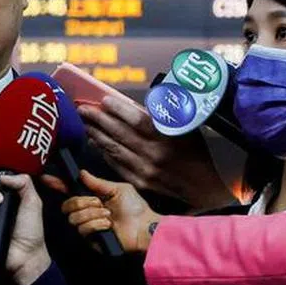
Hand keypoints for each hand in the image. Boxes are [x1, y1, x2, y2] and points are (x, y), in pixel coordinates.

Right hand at [59, 170, 160, 252]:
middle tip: (99, 203)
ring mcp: (87, 227)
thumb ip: (97, 183)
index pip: (69, 191)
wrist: (144, 228)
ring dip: (92, 214)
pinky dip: (96, 224)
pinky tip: (108, 225)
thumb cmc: (135, 208)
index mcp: (91, 199)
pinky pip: (83, 229)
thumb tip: (81, 173)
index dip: (57, 184)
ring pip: (74, 218)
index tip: (46, 178)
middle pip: (67, 205)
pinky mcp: (90, 240)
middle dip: (82, 202)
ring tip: (108, 216)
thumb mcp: (117, 189)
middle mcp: (87, 212)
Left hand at [80, 94, 233, 211]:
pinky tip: (95, 142)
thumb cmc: (193, 149)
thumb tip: (133, 103)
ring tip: (85, 123)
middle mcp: (155, 154)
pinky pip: (116, 164)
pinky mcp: (140, 182)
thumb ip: (160, 113)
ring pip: (114, 149)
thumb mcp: (184, 126)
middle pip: (120, 133)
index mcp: (168, 137)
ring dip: (96, 134)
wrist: (203, 184)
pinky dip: (104, 152)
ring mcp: (145, 170)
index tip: (104, 100)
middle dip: (98, 119)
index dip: (119, 109)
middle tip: (83, 108)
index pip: (138, 119)